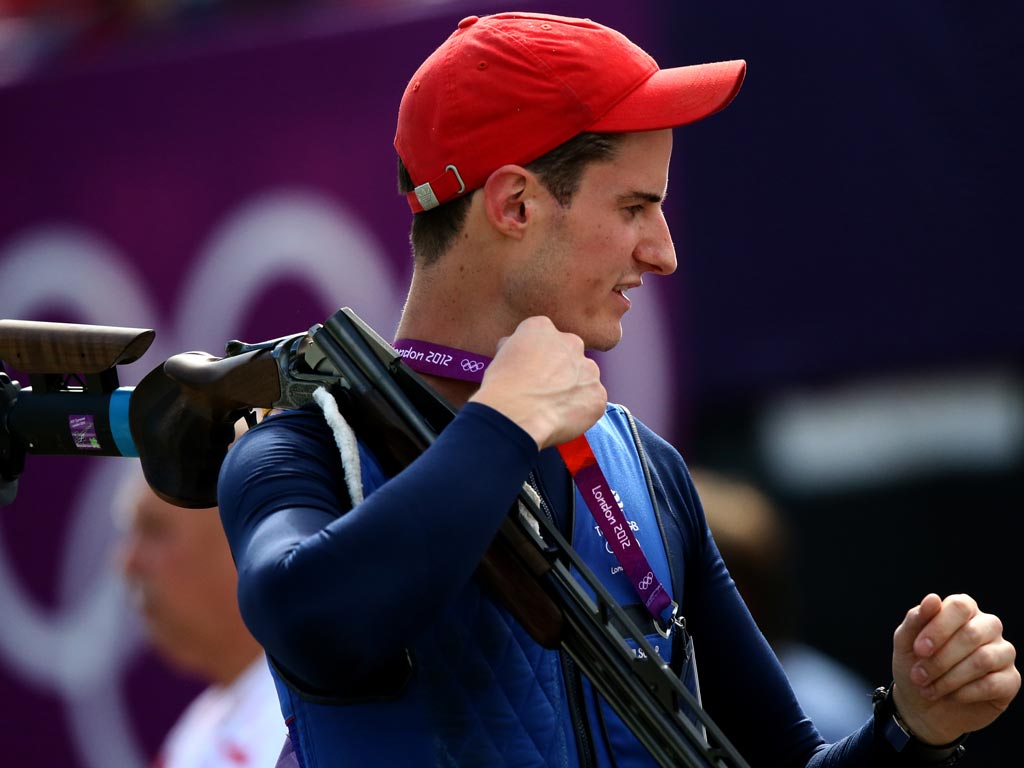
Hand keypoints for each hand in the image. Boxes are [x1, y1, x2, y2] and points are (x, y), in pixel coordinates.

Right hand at [469, 316, 605, 448]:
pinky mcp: (598, 394)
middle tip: (544, 389)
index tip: (530, 371)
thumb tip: (516, 350)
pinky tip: (563, 418)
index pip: (543, 336)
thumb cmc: (501, 386)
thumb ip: (515, 348)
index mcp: (542, 328)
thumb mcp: (499, 356)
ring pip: (584, 377)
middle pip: (569, 353)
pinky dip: (582, 410)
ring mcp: (588, 369)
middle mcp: (570, 343)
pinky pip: (592, 401)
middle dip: (560, 369)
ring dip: (574, 388)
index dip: (536, 356)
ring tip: (553, 407)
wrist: (515, 414)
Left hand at [891, 593, 1019, 744]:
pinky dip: (965, 693)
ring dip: (950, 678)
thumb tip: (933, 599)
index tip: (918, 650)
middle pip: (972, 634)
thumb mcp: (905, 642)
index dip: (938, 628)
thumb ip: (915, 619)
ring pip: (983, 659)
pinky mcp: (1011, 680)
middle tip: (919, 676)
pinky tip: (950, 696)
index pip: (959, 606)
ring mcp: (1003, 652)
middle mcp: (987, 626)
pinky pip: (993, 684)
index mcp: (963, 610)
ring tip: (929, 689)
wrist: (923, 706)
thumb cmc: (914, 665)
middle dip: (940, 659)